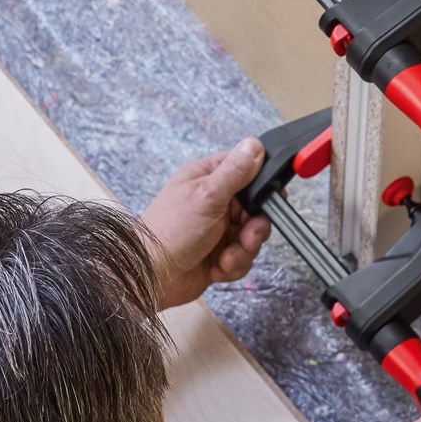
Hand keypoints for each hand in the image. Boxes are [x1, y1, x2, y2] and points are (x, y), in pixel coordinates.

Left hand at [141, 137, 271, 309]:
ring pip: (252, 235)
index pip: (246, 170)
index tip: (269, 199)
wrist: (151, 276)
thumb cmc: (169, 232)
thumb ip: (235, 171)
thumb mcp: (207, 195)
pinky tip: (217, 266)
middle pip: (256, 208)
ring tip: (226, 255)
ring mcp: (217, 228)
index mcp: (208, 178)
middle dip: (254, 227)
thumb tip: (254, 144)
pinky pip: (244, 257)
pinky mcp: (219, 253)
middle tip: (246, 234)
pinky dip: (234, 264)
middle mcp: (214, 202)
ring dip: (244, 249)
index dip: (262, 185)